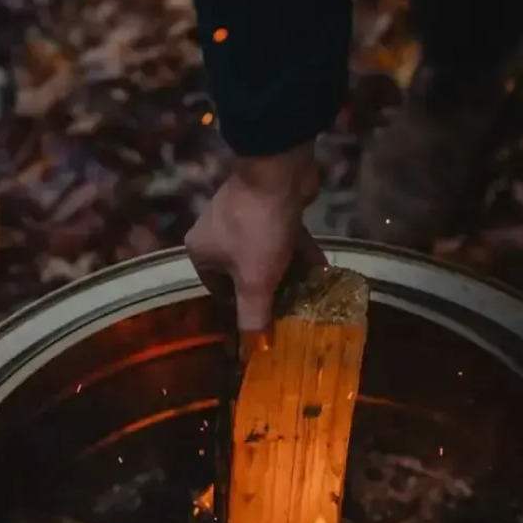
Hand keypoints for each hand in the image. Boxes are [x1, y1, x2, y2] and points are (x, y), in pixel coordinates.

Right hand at [186, 144, 323, 343]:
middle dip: (271, 293)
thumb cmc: (258, 229)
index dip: (242, 309)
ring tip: (311, 295)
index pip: (218, 292)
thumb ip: (253, 316)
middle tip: (293, 312)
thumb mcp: (254, 281)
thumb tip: (253, 351)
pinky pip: (283, 237)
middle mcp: (217, 234)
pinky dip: (299, 253)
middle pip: (245, 275)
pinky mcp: (270, 205)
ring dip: (289, 274)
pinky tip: (321, 270)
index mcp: (202, 252)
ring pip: (267, 256)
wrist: (279, 170)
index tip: (266, 322)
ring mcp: (244, 216)